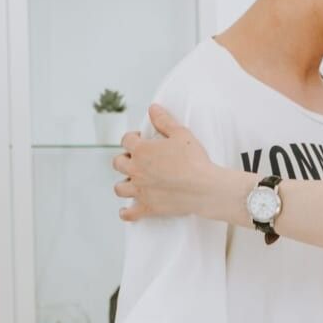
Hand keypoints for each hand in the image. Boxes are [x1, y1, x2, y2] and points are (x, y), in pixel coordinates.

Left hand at [114, 104, 219, 220]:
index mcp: (142, 151)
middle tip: (137, 160)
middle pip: (118, 163)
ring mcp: (140, 190)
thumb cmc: (194, 160)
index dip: (133, 138)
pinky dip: (126, 213)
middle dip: (125, 159)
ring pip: (120, 187)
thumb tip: (153, 108)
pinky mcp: (148, 207)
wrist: (204, 187)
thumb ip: (164, 120)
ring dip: (124, 183)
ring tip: (132, 181)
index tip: (140, 139)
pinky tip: (125, 211)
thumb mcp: (181, 134)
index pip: (126, 140)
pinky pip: (129, 213)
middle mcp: (136, 170)